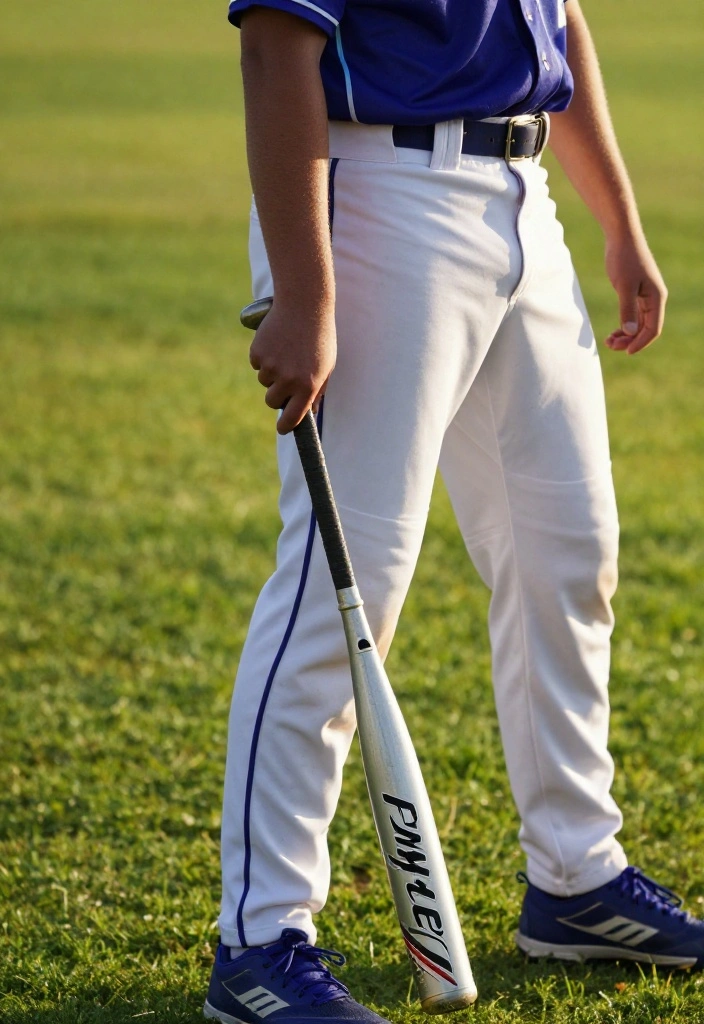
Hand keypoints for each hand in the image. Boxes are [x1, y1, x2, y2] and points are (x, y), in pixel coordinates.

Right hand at [249, 296, 336, 433]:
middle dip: (277, 394)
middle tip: (286, 378)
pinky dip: (263, 356)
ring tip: (286, 350)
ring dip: (272, 372)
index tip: (283, 428)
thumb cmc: (319, 336)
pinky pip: (256, 363)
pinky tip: (276, 341)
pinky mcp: (258, 352)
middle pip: (273, 401)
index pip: (292, 418)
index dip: (286, 426)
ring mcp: (271, 366)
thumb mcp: (327, 364)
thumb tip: (311, 411)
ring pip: (264, 381)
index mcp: (308, 385)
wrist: (304, 303)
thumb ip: (318, 389)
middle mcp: (288, 379)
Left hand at [604, 234, 666, 354]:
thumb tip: (629, 332)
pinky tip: (612, 333)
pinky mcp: (635, 292)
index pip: (653, 329)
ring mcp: (645, 296)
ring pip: (638, 324)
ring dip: (625, 335)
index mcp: (656, 298)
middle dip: (629, 340)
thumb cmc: (624, 259)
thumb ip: (627, 309)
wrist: (621, 237)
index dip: (640, 343)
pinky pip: (633, 315)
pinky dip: (623, 325)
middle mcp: (654, 299)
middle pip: (645, 329)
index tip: (625, 352)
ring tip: (608, 342)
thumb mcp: (624, 286)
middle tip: (609, 346)